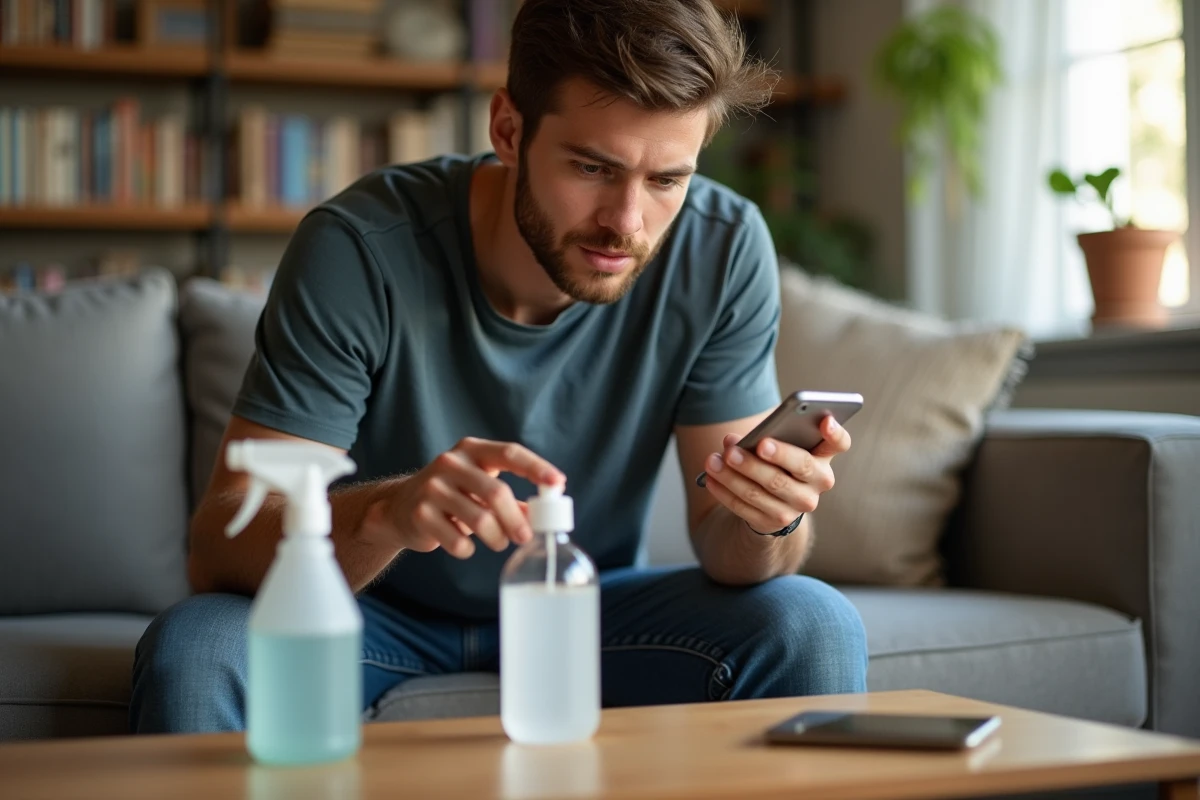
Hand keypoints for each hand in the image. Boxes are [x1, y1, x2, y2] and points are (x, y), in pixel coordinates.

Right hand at [382, 438, 564, 558]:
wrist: (398, 507)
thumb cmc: (452, 496)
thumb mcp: (480, 487)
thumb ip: (511, 499)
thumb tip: (545, 514)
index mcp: (471, 450)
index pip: (510, 453)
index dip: (536, 468)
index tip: (559, 484)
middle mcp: (450, 463)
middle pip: (496, 492)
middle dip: (517, 520)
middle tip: (526, 537)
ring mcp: (432, 488)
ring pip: (480, 520)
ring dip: (496, 538)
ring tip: (498, 542)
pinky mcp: (420, 514)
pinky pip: (458, 541)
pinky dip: (468, 549)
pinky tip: (465, 544)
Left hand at [703, 415, 850, 533]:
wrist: (773, 502)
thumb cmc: (776, 462)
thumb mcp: (776, 446)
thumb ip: (761, 437)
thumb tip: (733, 441)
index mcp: (823, 456)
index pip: (839, 443)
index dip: (835, 432)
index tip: (824, 421)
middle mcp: (818, 483)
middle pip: (798, 466)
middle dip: (769, 455)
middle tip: (738, 448)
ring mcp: (799, 506)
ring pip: (765, 489)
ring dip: (735, 475)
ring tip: (714, 460)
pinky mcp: (775, 522)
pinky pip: (747, 507)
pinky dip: (725, 491)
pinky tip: (710, 478)